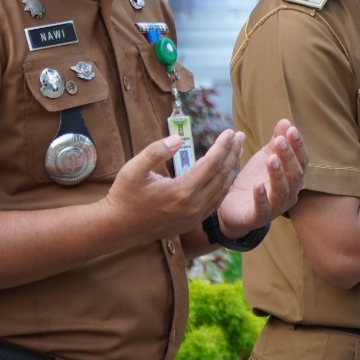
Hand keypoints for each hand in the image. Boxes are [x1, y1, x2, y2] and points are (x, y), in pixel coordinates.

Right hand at [100, 129, 243, 244]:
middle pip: (221, 176)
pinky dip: (224, 186)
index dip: (222, 146)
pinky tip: (225, 175)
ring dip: (231, 169)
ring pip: (222, 190)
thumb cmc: (124, 196)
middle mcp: (193, 206)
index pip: (210, 164)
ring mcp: (194, 216)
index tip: (229, 132)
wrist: (118, 228)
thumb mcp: (133, 169)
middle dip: (232, 154)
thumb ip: (156, 152)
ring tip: (237, 152)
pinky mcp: (192, 222)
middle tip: (240, 136)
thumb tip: (177, 139)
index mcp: (181, 191)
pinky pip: (216, 202)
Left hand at [219, 119, 307, 234]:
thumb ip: (275, 143)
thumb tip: (286, 121)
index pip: (301, 161)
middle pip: (294, 175)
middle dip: (288, 157)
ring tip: (270, 159)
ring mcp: (275, 207)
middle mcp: (289, 194)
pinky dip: (261, 197)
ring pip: (281, 191)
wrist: (233, 208)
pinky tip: (257, 185)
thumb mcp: (264, 159)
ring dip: (277, 175)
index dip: (297, 146)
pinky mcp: (258, 217)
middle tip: (279, 141)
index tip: (291, 130)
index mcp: (292, 178)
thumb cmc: (254, 181)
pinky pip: (263, 208)